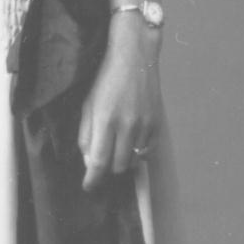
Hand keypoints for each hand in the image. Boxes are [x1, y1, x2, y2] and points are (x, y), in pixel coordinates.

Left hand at [76, 14, 161, 189]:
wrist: (134, 57)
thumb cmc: (105, 79)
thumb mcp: (88, 104)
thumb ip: (86, 135)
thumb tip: (90, 162)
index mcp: (106, 119)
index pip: (99, 162)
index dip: (93, 179)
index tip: (89, 187)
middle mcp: (128, 125)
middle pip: (118, 166)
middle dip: (107, 168)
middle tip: (102, 159)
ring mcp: (145, 125)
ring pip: (133, 161)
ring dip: (123, 160)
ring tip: (116, 146)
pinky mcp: (157, 124)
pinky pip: (147, 152)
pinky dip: (138, 153)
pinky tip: (131, 141)